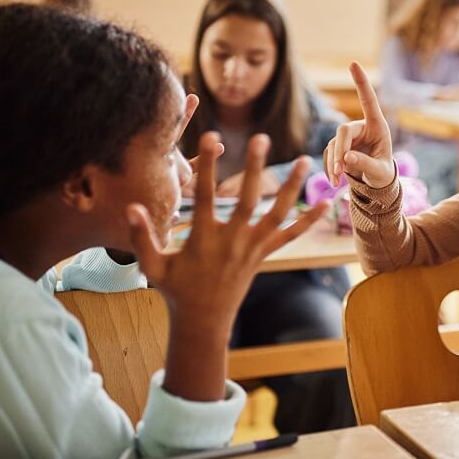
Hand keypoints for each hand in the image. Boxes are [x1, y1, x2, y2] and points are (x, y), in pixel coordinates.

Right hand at [126, 131, 327, 401]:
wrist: (203, 321)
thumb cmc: (175, 291)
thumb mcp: (152, 267)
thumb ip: (140, 237)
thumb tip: (131, 207)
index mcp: (203, 240)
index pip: (204, 196)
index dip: (207, 167)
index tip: (212, 137)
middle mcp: (231, 242)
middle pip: (245, 200)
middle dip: (253, 169)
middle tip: (261, 137)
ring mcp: (251, 249)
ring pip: (275, 214)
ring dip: (291, 188)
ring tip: (306, 160)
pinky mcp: (263, 255)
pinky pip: (290, 236)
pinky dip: (308, 220)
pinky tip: (327, 203)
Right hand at [323, 62, 396, 188]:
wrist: (375, 183)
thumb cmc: (383, 174)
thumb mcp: (379, 172)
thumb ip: (366, 164)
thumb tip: (346, 158)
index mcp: (377, 126)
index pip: (368, 101)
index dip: (361, 82)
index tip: (353, 63)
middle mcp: (362, 127)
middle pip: (343, 131)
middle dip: (340, 151)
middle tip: (340, 171)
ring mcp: (348, 136)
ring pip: (333, 144)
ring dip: (333, 163)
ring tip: (337, 182)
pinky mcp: (337, 146)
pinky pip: (328, 154)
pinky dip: (329, 168)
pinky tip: (334, 182)